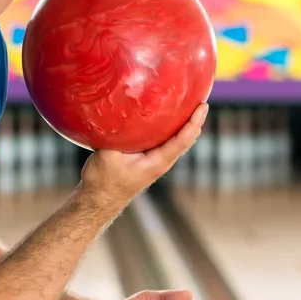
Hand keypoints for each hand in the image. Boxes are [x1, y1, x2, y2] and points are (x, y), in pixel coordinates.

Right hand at [79, 103, 208, 207]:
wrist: (97, 201)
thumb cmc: (103, 181)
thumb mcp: (108, 154)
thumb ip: (117, 133)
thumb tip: (119, 109)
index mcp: (158, 161)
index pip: (184, 139)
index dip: (195, 121)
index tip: (203, 105)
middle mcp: (161, 162)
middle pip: (186, 138)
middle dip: (194, 119)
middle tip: (199, 98)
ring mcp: (155, 162)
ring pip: (176, 140)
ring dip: (183, 124)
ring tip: (187, 103)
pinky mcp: (147, 160)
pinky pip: (164, 141)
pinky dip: (169, 128)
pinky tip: (162, 116)